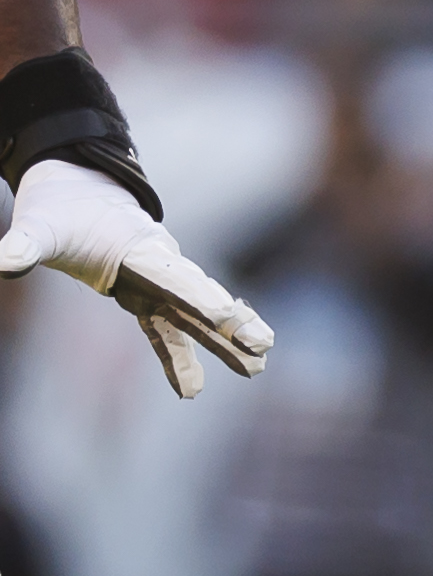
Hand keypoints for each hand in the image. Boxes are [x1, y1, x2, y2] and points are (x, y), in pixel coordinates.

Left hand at [0, 157, 273, 397]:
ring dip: (225, 343)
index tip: (226, 316)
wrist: (78, 186)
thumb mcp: (39, 225)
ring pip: (194, 318)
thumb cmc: (59, 205)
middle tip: (263, 347)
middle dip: (232, 324)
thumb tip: (1, 264)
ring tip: (257, 368)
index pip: (174, 276)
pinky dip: (180, 358)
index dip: (200, 296)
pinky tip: (193, 389)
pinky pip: (166, 332)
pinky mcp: (144, 296)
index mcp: (141, 248)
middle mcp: (159, 266)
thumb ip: (23, 246)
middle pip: (200, 299)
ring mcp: (156, 283)